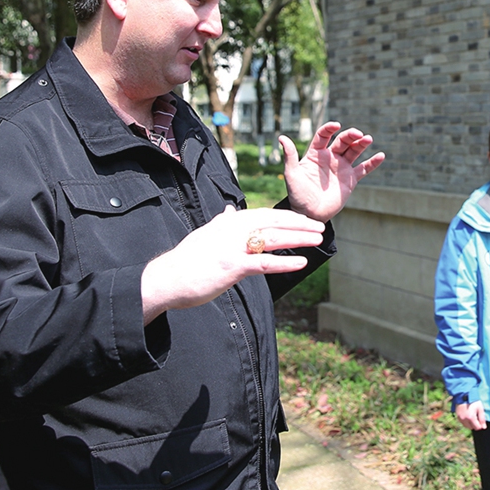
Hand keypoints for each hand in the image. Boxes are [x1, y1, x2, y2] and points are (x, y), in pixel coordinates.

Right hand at [140, 206, 325, 324]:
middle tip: (321, 228)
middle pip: (274, 223)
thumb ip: (220, 222)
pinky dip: (285, 261)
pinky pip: (264, 263)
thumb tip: (227, 211)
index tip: (307, 219)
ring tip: (318, 240)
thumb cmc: (187, 259)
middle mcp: (233, 230)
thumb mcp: (206, 234)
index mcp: (230, 222)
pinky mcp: (232, 267)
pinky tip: (302, 262)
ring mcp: (233, 247)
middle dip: (300, 224)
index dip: (289, 217)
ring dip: (299, 238)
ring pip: (274, 239)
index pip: (266, 214)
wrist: (167, 278)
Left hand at [282, 122, 385, 222]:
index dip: (329, 129)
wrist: (310, 214)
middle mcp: (330, 158)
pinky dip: (373, 163)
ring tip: (368, 139)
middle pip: (342, 141)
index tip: (335, 125)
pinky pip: (364, 169)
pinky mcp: (351, 179)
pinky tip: (381, 156)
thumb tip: (281, 137)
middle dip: (350, 136)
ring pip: (354, 151)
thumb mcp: (292, 174)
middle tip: (357, 134)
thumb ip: (290, 156)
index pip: (323, 136)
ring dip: (361, 144)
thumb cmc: (298, 195)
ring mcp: (342, 168)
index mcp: (315, 154)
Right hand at [456, 401, 486, 430]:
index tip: (480, 419)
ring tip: (472, 415)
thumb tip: (484, 427)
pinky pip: (463, 423)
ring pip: (467, 426)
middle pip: (472, 428)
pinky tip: (468, 415)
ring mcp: (460, 418)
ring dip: (470, 423)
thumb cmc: (473, 401)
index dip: (480, 425)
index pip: (477, 428)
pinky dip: (466, 421)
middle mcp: (464, 419)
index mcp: (471, 417)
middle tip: (476, 416)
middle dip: (475, 424)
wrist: (464, 395)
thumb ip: (482, 419)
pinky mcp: (457, 417)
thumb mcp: (480, 408)